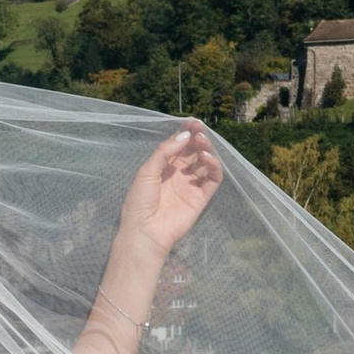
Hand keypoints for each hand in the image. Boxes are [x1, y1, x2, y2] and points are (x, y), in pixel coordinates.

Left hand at [122, 123, 222, 255]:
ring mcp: (191, 185)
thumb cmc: (140, 202)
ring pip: (204, 162)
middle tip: (199, 132)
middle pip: (192, 151)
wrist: (145, 232)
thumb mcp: (147, 171)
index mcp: (162, 167)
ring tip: (202, 143)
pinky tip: (207, 158)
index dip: (186, 132)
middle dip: (197, 138)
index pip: (178, 145)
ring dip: (206, 150)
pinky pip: (213, 179)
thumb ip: (165, 152)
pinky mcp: (202, 197)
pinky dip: (214, 166)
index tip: (193, 122)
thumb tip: (185, 135)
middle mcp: (178, 174)